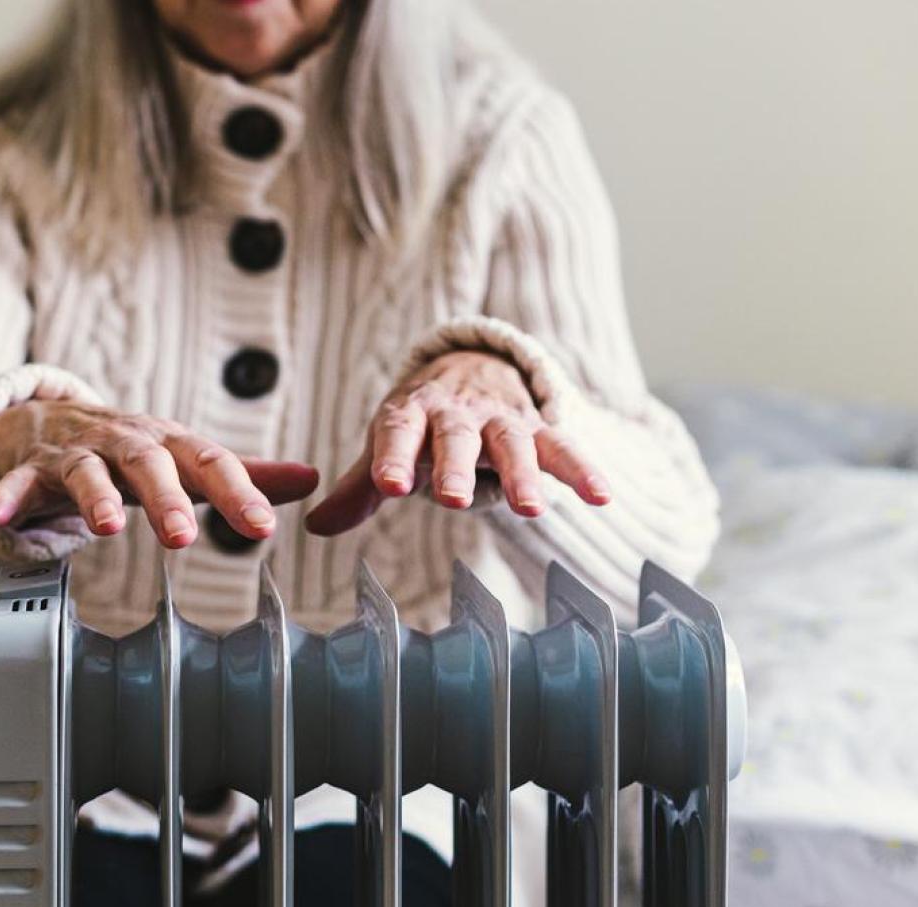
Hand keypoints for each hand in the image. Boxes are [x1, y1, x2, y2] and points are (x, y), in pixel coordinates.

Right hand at [0, 400, 320, 548]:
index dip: (237, 493)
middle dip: (166, 497)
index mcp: (168, 443)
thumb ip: (240, 474)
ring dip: (95, 498)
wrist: (49, 419)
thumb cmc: (129, 449)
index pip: (209, 462)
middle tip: (183, 536)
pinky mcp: (31, 469)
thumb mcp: (184, 457)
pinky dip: (5, 501)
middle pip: (148, 464)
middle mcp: (124, 443)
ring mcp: (75, 454)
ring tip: (104, 529)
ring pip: (86, 472)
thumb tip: (311, 479)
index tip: (261, 527)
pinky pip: (16, 485)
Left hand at [305, 350, 609, 535]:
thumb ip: (357, 489)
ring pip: (513, 442)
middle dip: (455, 467)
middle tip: (452, 500)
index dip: (392, 458)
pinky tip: (602, 496)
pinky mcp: (538, 427)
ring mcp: (500, 418)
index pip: (397, 433)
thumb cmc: (421, 421)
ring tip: (532, 510)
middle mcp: (456, 413)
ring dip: (523, 474)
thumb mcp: (388, 444)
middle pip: (456, 438)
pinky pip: (563, 447)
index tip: (388, 486)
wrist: (471, 368)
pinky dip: (583, 470)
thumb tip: (315, 527)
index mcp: (410, 414)